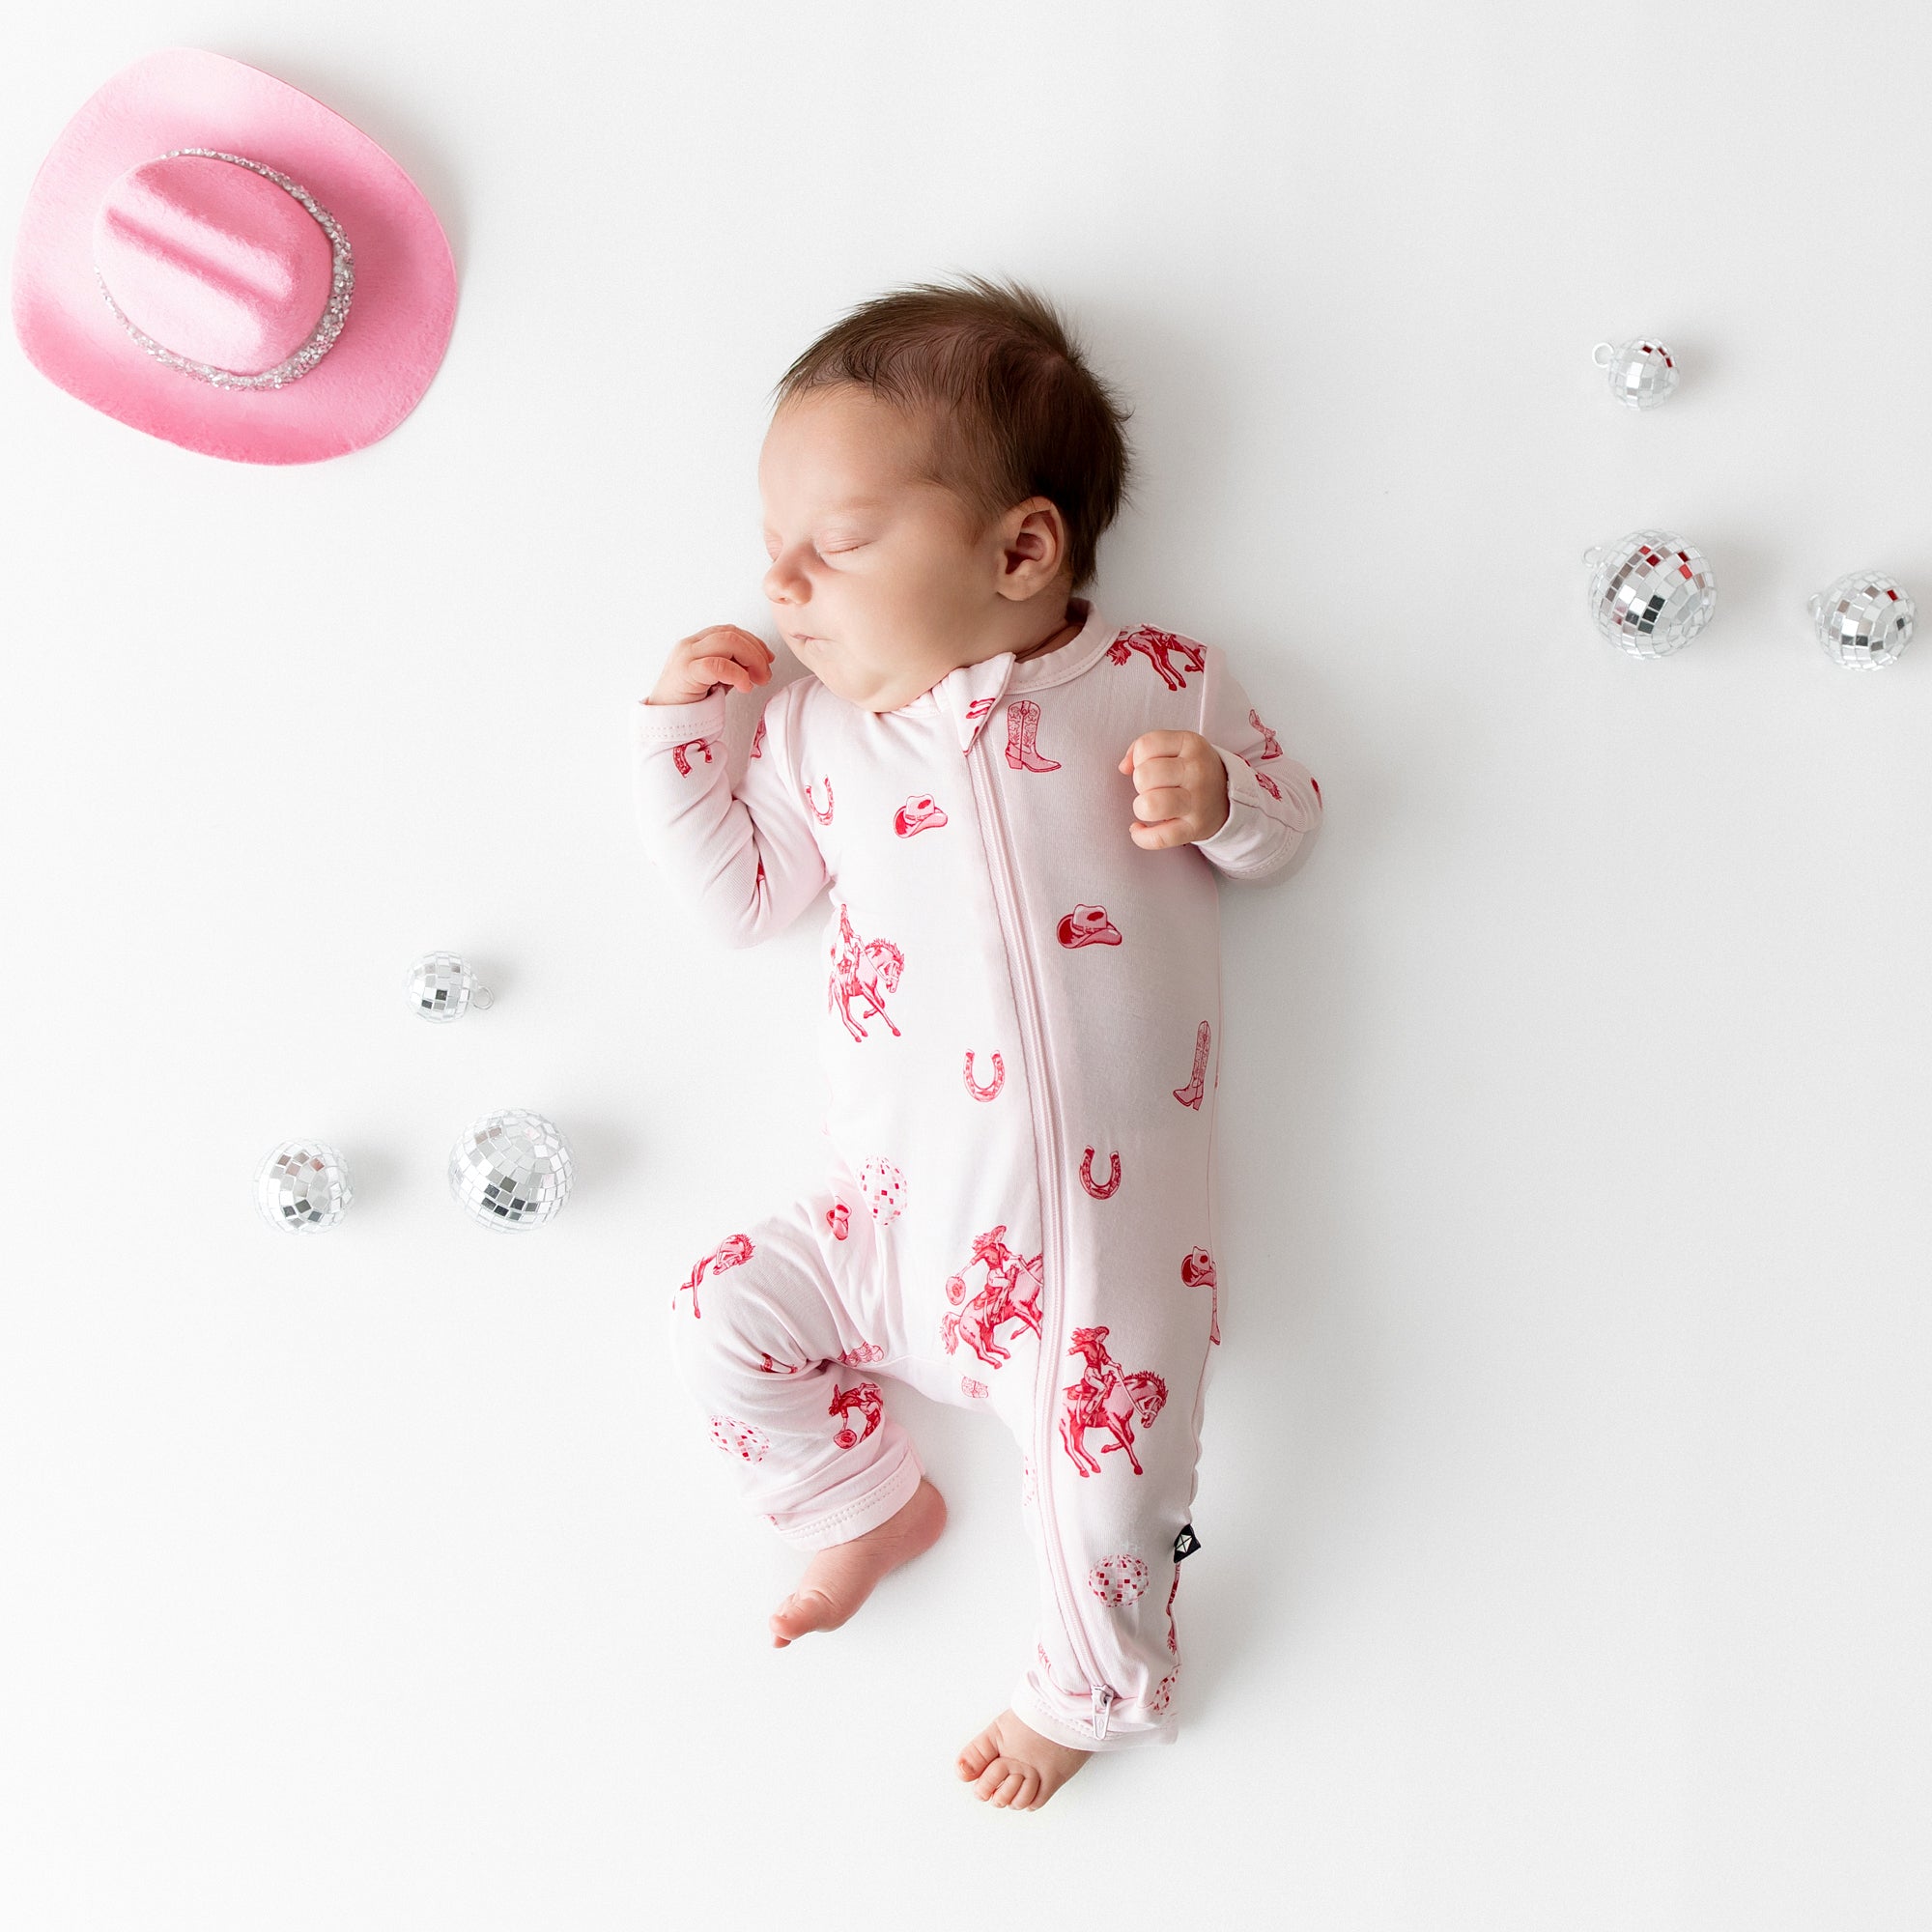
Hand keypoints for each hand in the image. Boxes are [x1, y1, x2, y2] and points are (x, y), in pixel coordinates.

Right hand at [646, 625, 773, 705]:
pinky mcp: (686, 672)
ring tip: (758, 680)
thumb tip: (757, 664)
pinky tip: (745, 686)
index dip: (753, 641)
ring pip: (727, 642)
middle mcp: (690, 645)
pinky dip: (737, 674)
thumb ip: (731, 668)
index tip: (768, 658)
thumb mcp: (714, 680)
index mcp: (696, 644)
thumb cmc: (688, 704)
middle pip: (731, 633)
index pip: (730, 630)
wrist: (663, 723)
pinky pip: (717, 665)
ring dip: (751, 659)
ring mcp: (686, 657)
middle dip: (756, 651)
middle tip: (765, 674)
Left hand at [1117, 731, 1228, 849]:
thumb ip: (1145, 748)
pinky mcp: (1194, 828)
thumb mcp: (1177, 747)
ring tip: (1149, 806)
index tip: (1150, 765)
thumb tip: (1124, 767)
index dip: (1138, 758)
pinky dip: (1141, 837)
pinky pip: (1158, 838)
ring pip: (1149, 805)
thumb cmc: (1192, 770)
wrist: (1228, 797)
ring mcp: (1198, 801)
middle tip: (1153, 787)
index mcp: (1191, 744)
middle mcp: (1197, 771)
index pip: (1146, 746)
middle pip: (1143, 776)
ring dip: (1141, 807)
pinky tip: (1139, 829)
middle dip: (1140, 783)